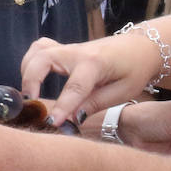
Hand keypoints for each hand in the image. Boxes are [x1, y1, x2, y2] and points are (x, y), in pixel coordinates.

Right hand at [20, 34, 160, 126]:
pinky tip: (32, 77)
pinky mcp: (66, 49)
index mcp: (96, 63)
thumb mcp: (123, 91)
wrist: (142, 47)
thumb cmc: (135, 70)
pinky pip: (41, 48)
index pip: (75, 86)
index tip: (52, 123)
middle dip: (31, 81)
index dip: (63, 106)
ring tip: (29, 94)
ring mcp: (70, 48)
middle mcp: (78, 52)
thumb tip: (72, 119)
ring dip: (28, 71)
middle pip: (44, 59)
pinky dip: (31, 61)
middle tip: (31, 104)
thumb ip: (96, 103)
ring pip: (38, 52)